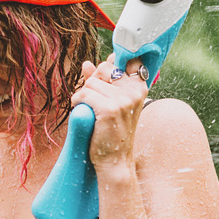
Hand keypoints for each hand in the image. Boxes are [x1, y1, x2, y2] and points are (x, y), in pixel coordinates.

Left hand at [70, 56, 149, 172]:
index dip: (110, 65)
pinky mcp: (110, 109)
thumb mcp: (111, 102)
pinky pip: (84, 94)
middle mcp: (135, 90)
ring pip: (90, 83)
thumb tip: (87, 64)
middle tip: (95, 100)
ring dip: (84, 95)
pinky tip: (84, 113)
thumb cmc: (111, 130)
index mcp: (139, 86)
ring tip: (91, 110)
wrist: (114, 159)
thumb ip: (100, 81)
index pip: (126, 59)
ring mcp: (124, 99)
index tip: (105, 77)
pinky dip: (78, 103)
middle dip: (93, 82)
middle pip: (103, 68)